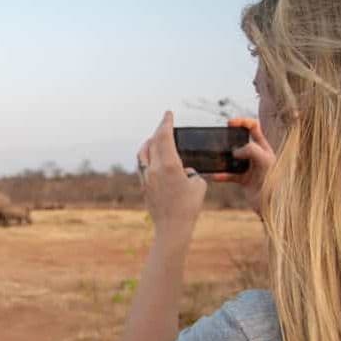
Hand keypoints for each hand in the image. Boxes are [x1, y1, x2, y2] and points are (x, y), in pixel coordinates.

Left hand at [138, 111, 206, 236]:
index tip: (168, 113)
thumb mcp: (198, 185)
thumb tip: (185, 169)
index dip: (166, 123)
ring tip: (155, 139)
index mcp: (168, 165)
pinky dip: (147, 156)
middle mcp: (154, 169)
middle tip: (165, 124)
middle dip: (158, 131)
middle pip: (152, 142)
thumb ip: (192, 172)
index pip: (164, 137)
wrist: (171, 227)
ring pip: (143, 153)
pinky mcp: (143, 186)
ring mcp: (146, 177)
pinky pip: (142, 165)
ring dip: (149, 143)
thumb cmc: (189, 207)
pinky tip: (152, 158)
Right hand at [211, 118, 274, 216]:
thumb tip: (235, 151)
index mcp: (264, 148)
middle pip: (241, 141)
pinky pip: (228, 175)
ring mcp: (249, 168)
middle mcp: (257, 156)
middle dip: (229, 139)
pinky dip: (220, 175)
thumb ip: (251, 150)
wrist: (274, 205)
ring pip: (232, 158)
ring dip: (222, 158)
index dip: (243, 122)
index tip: (229, 123)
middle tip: (219, 140)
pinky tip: (213, 176)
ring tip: (213, 157)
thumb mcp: (265, 161)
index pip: (255, 127)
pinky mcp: (243, 180)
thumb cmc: (275, 181)